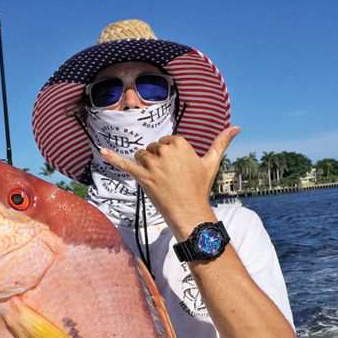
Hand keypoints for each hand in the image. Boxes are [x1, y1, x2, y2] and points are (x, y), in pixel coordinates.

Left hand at [101, 126, 240, 239]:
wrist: (189, 211)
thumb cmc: (200, 187)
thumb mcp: (211, 162)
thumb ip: (221, 142)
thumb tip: (237, 126)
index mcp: (179, 144)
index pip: (166, 142)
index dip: (169, 155)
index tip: (176, 169)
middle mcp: (165, 151)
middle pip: (152, 148)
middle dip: (157, 160)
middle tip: (169, 178)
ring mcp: (152, 165)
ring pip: (141, 156)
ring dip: (146, 165)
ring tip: (159, 180)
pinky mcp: (142, 177)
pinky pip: (124, 165)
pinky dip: (112, 158)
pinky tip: (101, 149)